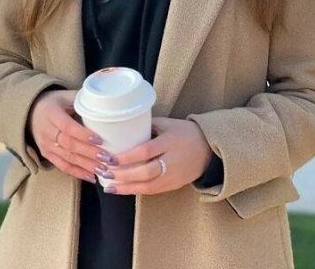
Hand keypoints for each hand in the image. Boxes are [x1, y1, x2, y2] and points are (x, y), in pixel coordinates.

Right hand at [28, 89, 116, 182]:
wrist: (31, 112)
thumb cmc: (54, 102)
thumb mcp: (65, 95)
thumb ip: (82, 98)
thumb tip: (104, 101)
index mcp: (52, 113)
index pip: (68, 127)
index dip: (83, 135)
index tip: (99, 140)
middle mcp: (47, 131)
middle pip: (69, 145)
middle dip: (89, 153)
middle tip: (107, 158)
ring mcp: (46, 145)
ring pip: (67, 158)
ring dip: (86, 165)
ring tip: (103, 170)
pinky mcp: (47, 155)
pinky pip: (63, 166)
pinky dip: (77, 173)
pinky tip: (92, 177)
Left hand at [96, 118, 212, 194]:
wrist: (210, 148)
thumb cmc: (185, 132)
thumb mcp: (168, 123)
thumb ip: (148, 125)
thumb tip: (123, 127)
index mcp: (169, 142)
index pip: (146, 152)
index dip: (127, 157)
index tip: (110, 158)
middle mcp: (172, 161)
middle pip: (145, 172)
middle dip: (123, 175)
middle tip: (105, 172)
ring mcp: (174, 176)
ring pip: (148, 186)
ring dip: (126, 187)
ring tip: (108, 186)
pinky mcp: (174, 185)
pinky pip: (153, 191)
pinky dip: (136, 191)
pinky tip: (122, 190)